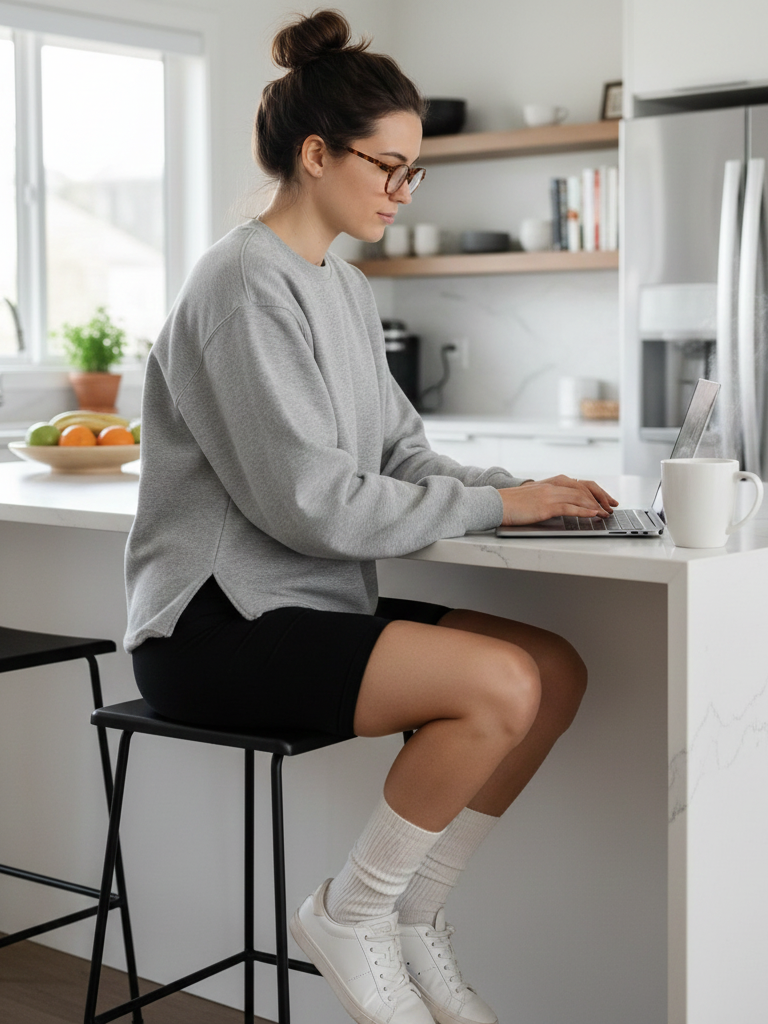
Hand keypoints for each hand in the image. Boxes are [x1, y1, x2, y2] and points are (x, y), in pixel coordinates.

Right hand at [498, 475, 617, 526]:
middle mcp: (552, 485)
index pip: (580, 483)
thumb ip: (549, 498)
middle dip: (601, 498)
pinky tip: (594, 515)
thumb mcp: (534, 496)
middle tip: (611, 507)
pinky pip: (570, 507)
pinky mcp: (545, 505)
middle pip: (584, 488)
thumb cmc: (512, 503)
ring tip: (606, 514)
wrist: (496, 503)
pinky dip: (585, 511)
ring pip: (580, 497)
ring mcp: (549, 494)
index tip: (607, 500)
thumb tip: (563, 507)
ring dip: (596, 506)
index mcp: (551, 482)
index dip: (596, 491)